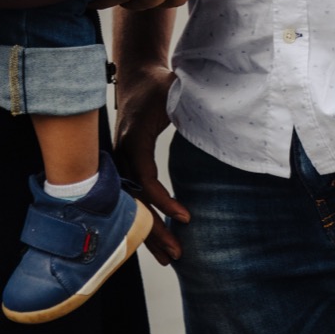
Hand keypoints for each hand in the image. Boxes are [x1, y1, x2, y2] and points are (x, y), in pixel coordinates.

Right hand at [114, 63, 186, 264]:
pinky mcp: (124, 165)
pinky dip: (144, 220)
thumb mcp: (174, 87)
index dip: (162, 200)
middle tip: (177, 254)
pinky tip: (157, 241)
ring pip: (130, 205)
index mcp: (133, 137)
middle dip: (153, 230)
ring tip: (170, 259)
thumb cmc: (158, 82)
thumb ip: (188, 96)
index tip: (186, 217)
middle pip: (134, 200)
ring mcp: (120, 161)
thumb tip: (214, 102)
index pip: (143, 177)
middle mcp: (122, 152)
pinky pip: (132, 199)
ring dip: (148, 233)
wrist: (135, 74)